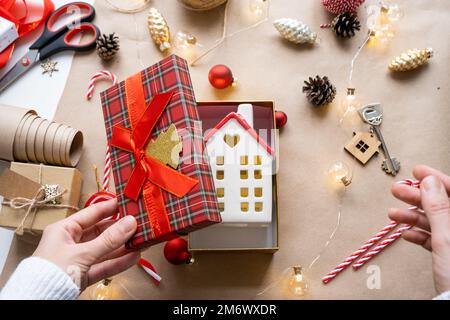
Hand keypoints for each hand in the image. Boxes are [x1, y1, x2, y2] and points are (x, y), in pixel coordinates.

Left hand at [33, 199, 139, 290]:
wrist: (38, 301)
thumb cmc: (51, 272)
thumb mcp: (82, 253)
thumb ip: (108, 240)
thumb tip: (131, 222)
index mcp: (64, 230)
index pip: (91, 214)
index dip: (110, 207)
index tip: (128, 202)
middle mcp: (71, 242)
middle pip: (101, 232)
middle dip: (121, 229)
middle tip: (140, 223)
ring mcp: (78, 259)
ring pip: (105, 250)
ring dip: (123, 246)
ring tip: (142, 240)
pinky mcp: (83, 275)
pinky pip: (104, 265)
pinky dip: (119, 262)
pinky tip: (134, 257)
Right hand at [389, 165, 449, 293]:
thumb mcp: (445, 238)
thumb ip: (438, 208)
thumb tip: (430, 181)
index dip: (436, 178)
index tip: (417, 171)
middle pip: (443, 204)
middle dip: (418, 196)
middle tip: (397, 190)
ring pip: (436, 221)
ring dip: (413, 216)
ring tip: (393, 213)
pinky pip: (435, 239)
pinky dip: (419, 235)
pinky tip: (406, 233)